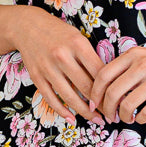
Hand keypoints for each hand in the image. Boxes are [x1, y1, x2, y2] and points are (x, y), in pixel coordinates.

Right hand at [12, 7, 106, 125]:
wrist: (27, 26)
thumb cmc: (59, 33)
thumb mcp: (78, 38)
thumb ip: (91, 58)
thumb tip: (109, 82)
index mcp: (77, 44)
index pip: (99, 72)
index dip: (110, 89)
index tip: (117, 100)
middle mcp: (62, 56)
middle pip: (86, 87)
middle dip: (101, 104)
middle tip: (111, 115)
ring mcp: (47, 68)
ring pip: (70, 96)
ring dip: (85, 112)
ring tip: (96, 119)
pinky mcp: (36, 76)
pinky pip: (51, 99)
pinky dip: (62, 111)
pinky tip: (72, 119)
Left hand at [87, 42, 145, 123]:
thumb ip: (128, 68)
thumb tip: (106, 91)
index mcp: (134, 54)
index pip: (104, 75)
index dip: (94, 92)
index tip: (94, 103)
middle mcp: (143, 65)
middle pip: (112, 92)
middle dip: (106, 109)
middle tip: (109, 116)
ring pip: (127, 105)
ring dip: (123, 116)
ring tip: (127, 118)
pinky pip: (145, 113)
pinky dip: (140, 119)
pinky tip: (141, 118)